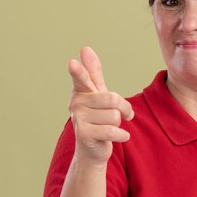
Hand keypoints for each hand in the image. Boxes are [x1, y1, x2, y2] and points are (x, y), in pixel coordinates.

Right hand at [67, 46, 133, 165]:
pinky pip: (113, 131)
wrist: (92, 148)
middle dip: (123, 109)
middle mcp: (76, 103)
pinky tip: (120, 137)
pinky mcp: (84, 134)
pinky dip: (122, 135)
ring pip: (115, 116)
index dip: (78, 71)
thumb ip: (93, 72)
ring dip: (119, 124)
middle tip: (122, 115)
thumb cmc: (97, 117)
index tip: (72, 63)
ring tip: (109, 127)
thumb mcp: (97, 93)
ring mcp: (78, 119)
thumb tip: (85, 48)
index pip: (82, 78)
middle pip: (113, 99)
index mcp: (81, 90)